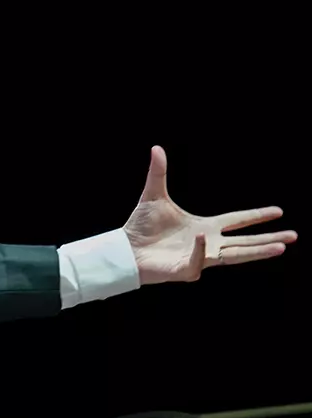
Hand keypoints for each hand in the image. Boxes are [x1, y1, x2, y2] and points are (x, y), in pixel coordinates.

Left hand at [124, 146, 295, 284]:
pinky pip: (200, 260)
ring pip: (235, 256)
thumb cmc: (140, 226)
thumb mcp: (153, 196)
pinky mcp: (186, 269)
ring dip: (256, 252)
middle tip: (293, 237)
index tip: (279, 211)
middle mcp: (207, 243)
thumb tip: (156, 148)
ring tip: (279, 248)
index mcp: (205, 227)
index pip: (237, 221)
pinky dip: (203, 249)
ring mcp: (199, 258)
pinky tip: (205, 236)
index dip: (257, 216)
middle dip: (269, 239)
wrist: (124, 249)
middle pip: (245, 242)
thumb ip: (159, 173)